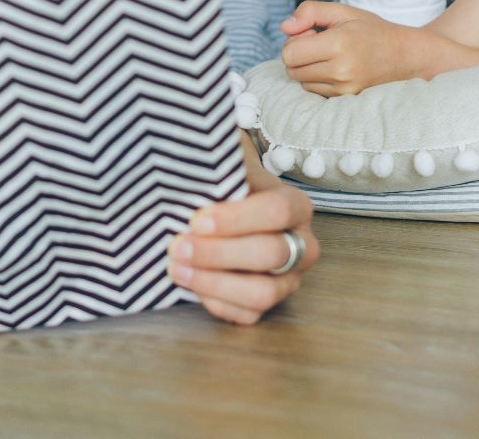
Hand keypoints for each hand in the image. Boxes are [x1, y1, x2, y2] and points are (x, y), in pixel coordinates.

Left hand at [168, 169, 318, 324]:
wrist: (220, 206)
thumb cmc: (224, 185)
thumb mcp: (225, 164)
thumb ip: (219, 165)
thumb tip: (197, 166)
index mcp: (295, 206)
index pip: (278, 211)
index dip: (237, 218)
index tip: (197, 220)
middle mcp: (301, 245)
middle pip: (270, 254)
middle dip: (218, 253)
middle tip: (178, 246)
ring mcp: (288, 279)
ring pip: (263, 293)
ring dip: (215, 282)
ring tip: (177, 268)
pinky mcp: (267, 303)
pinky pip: (248, 315)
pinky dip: (216, 302)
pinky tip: (189, 283)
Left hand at [278, 1, 430, 95]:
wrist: (405, 56)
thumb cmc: (371, 30)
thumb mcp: (343, 11)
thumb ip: (310, 12)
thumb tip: (284, 27)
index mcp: (338, 44)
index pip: (289, 53)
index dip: (294, 40)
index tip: (311, 34)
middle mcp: (341, 71)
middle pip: (292, 69)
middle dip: (299, 55)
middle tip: (321, 43)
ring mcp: (344, 89)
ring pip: (302, 82)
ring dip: (308, 69)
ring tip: (331, 56)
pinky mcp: (346, 100)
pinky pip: (316, 91)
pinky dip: (319, 80)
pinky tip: (337, 68)